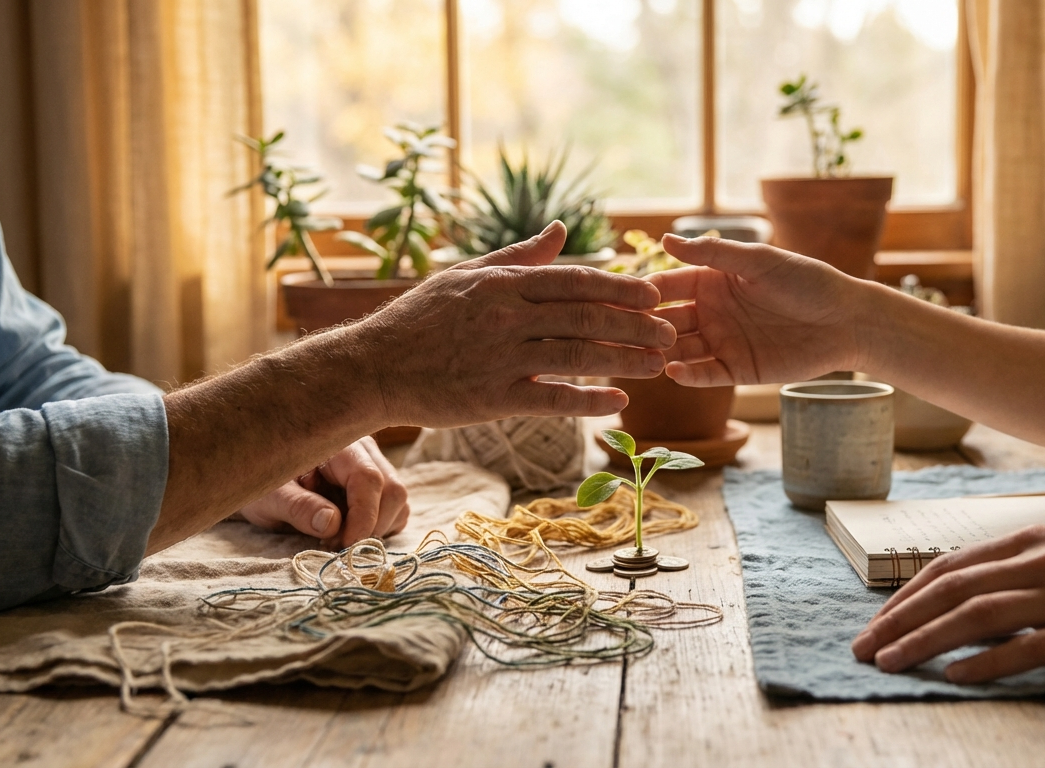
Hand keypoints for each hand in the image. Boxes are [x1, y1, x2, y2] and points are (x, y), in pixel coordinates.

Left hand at [238, 436, 409, 547]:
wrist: (259, 482)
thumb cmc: (262, 485)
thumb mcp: (270, 497)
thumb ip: (298, 507)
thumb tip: (332, 524)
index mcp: (337, 445)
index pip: (368, 478)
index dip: (363, 517)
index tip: (343, 546)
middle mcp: (363, 451)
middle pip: (393, 490)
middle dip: (370, 527)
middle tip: (334, 546)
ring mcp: (375, 468)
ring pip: (398, 503)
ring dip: (375, 530)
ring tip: (337, 539)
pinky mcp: (378, 488)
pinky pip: (396, 511)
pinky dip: (378, 530)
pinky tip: (347, 533)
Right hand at [358, 221, 676, 427]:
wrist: (374, 367)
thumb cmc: (419, 319)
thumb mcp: (465, 275)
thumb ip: (518, 256)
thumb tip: (560, 229)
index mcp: (503, 285)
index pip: (575, 282)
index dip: (620, 288)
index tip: (654, 294)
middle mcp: (507, 318)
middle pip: (585, 319)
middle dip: (635, 325)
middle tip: (671, 332)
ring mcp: (502, 359)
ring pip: (577, 357)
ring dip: (624, 361)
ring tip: (659, 365)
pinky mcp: (494, 399)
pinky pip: (552, 399)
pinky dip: (589, 400)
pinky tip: (619, 402)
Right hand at [646, 235, 862, 385]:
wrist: (846, 321)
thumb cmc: (807, 281)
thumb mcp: (758, 261)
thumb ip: (713, 254)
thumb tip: (666, 239)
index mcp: (712, 281)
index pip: (669, 285)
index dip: (649, 291)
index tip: (628, 298)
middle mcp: (711, 312)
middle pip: (669, 319)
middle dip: (650, 325)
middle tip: (633, 331)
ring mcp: (722, 342)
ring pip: (681, 349)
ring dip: (664, 351)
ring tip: (649, 354)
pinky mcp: (737, 370)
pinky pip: (705, 374)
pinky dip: (689, 374)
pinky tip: (675, 372)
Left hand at [848, 525, 1044, 682]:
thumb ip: (1015, 573)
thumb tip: (961, 600)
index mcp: (1029, 542)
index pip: (948, 568)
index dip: (905, 597)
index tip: (875, 625)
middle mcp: (1041, 563)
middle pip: (952, 591)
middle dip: (900, 620)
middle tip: (864, 649)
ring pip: (979, 616)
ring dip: (927, 640)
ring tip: (892, 663)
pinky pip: (1029, 647)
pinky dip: (988, 661)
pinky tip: (956, 676)